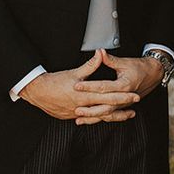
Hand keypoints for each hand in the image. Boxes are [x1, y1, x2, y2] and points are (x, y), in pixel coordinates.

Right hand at [20, 49, 139, 120]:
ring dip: (114, 116)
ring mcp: (79, 113)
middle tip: (135, 104)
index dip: (123, 96)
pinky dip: (100, 118)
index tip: (134, 95)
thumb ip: (90, 65)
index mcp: (85, 95)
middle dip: (123, 107)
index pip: (109, 96)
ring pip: (100, 117)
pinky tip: (106, 117)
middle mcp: (84, 106)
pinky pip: (90, 119)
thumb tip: (100, 54)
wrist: (39, 92)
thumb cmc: (55, 82)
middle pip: (108, 109)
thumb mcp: (74, 72)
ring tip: (126, 115)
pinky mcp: (73, 116)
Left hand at [73, 50, 163, 124]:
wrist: (152, 75)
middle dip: (90, 109)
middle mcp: (124, 98)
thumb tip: (100, 52)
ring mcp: (123, 104)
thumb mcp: (124, 62)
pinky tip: (89, 120)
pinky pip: (110, 116)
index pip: (103, 87)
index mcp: (123, 85)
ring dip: (93, 117)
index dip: (89, 86)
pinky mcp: (122, 107)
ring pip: (107, 114)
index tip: (77, 86)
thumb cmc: (139, 68)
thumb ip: (110, 59)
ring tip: (79, 119)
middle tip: (76, 109)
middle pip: (105, 106)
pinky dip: (99, 119)